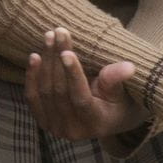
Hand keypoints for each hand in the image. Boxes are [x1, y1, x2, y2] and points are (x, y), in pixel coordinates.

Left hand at [24, 29, 140, 140]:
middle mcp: (74, 131)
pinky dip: (32, 77)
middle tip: (59, 32)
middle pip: (60, 91)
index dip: (72, 75)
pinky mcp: (43, 120)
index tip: (66, 52)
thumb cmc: (119, 100)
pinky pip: (33, 98)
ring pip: (45, 91)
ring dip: (46, 62)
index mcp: (96, 124)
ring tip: (49, 37)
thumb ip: (117, 79)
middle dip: (57, 59)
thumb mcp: (122, 90)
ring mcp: (56, 128)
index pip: (80, 99)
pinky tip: (34, 56)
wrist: (106, 117)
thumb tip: (129, 67)